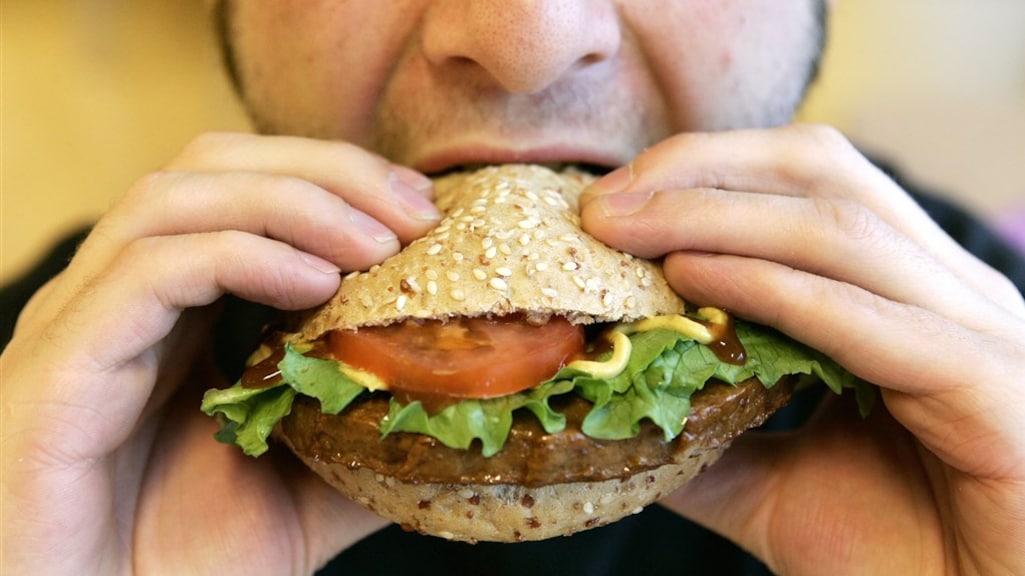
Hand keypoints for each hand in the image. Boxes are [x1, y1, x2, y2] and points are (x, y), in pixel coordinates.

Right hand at [0, 133, 439, 573]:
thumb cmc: (180, 567)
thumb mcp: (301, 491)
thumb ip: (365, 440)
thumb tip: (459, 413)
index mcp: (172, 310)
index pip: (245, 188)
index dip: (336, 179)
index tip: (424, 209)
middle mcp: (119, 297)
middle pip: (213, 166)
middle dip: (326, 170)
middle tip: (414, 209)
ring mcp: (81, 323)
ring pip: (176, 198)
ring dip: (292, 203)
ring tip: (378, 244)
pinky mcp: (59, 366)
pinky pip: (149, 272)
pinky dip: (241, 255)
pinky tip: (315, 283)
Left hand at [579, 124, 1024, 574]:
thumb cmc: (901, 554)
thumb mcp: (774, 485)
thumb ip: (705, 436)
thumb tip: (613, 405)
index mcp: (909, 293)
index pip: (804, 182)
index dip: (701, 173)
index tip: (606, 200)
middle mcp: (950, 291)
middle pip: (821, 172)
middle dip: (699, 173)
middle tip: (602, 203)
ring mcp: (981, 330)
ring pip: (839, 230)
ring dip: (714, 218)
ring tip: (623, 229)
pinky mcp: (993, 386)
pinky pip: (867, 318)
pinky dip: (770, 289)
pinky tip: (691, 279)